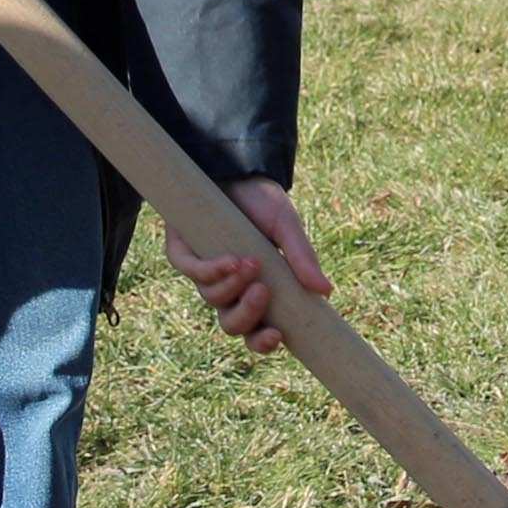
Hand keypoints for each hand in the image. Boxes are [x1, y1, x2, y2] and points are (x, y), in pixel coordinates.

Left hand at [167, 177, 329, 352]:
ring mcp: (204, 272)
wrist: (235, 165)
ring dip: (232, 286)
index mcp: (257, 289)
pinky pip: (192, 273)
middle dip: (247, 316)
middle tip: (263, 292)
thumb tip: (325, 292)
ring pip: (213, 300)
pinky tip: (231, 259)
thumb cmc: (262, 200)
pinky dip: (212, 270)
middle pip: (232, 325)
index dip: (264, 342)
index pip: (258, 330)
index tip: (278, 335)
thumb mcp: (287, 227)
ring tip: (251, 262)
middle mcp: (229, 287)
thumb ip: (302, 258)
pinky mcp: (182, 253)